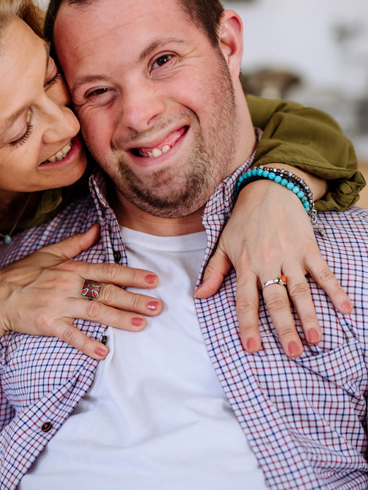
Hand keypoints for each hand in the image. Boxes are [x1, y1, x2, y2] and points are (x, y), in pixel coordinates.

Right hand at [0, 224, 160, 358]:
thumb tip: (97, 229)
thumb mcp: (50, 253)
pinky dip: (87, 343)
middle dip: (134, 300)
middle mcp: (68, 284)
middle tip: (157, 307)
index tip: (153, 280)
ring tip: (141, 325)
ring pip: (95, 312)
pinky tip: (103, 351)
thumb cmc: (22, 274)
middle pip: (107, 292)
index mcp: (71, 268)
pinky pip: (71, 334)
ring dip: (120, 319)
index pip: (107, 271)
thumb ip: (76, 243)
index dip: (131, 275)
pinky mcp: (48, 323)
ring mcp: (58, 304)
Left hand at [195, 175, 351, 357]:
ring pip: (301, 291)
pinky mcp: (308, 248)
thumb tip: (200, 295)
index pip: (246, 301)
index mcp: (246, 265)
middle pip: (277, 301)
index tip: (252, 347)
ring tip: (315, 340)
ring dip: (309, 316)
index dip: (248, 325)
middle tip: (292, 352)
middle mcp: (268, 263)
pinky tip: (345, 309)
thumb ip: (214, 272)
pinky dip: (335, 290)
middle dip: (284, 328)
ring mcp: (290, 256)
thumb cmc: (243, 221)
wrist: (267, 191)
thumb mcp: (223, 244)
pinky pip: (323, 272)